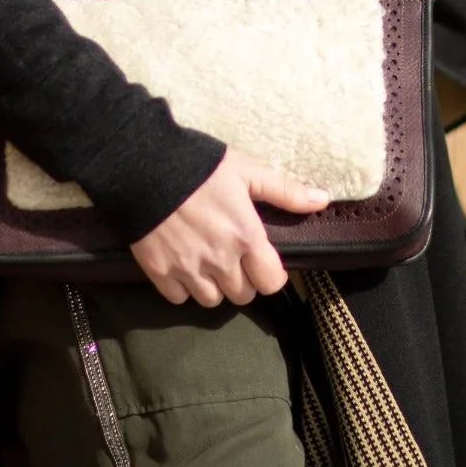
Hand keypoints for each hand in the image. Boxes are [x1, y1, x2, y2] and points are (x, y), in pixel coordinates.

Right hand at [131, 150, 329, 306]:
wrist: (142, 167)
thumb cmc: (200, 166)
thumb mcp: (246, 171)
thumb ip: (284, 190)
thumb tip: (323, 200)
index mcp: (246, 236)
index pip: (272, 283)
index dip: (269, 274)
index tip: (260, 261)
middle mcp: (221, 260)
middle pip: (243, 294)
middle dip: (241, 278)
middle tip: (231, 256)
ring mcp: (189, 270)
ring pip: (212, 300)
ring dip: (213, 285)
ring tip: (207, 261)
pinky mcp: (160, 273)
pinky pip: (179, 298)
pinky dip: (183, 286)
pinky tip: (182, 264)